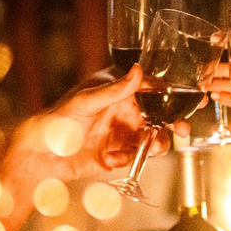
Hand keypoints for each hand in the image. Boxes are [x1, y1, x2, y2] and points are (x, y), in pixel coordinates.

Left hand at [4, 65, 181, 183]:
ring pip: (152, 139)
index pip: (152, 89)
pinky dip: (127, 159)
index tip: (191, 101)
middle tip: (182, 131)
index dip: (173, 95)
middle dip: (173, 125)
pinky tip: (110, 158)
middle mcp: (123, 111)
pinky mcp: (117, 154)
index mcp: (117, 90)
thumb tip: (138, 71)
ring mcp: (121, 133)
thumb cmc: (56, 120)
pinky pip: (134, 157)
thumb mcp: (85, 102)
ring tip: (147, 150)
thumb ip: (115, 90)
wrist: (40, 156)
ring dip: (154, 145)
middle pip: (159, 117)